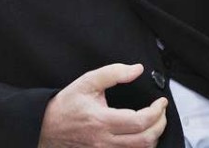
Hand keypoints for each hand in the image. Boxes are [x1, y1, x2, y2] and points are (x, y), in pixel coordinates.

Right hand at [38, 63, 167, 147]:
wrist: (47, 126)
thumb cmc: (66, 105)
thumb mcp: (87, 82)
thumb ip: (113, 73)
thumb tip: (136, 70)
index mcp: (102, 120)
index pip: (140, 121)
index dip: (157, 111)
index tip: (161, 102)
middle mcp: (105, 140)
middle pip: (145, 139)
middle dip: (160, 124)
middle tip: (161, 112)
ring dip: (153, 136)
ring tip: (154, 122)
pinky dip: (142, 145)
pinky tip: (141, 135)